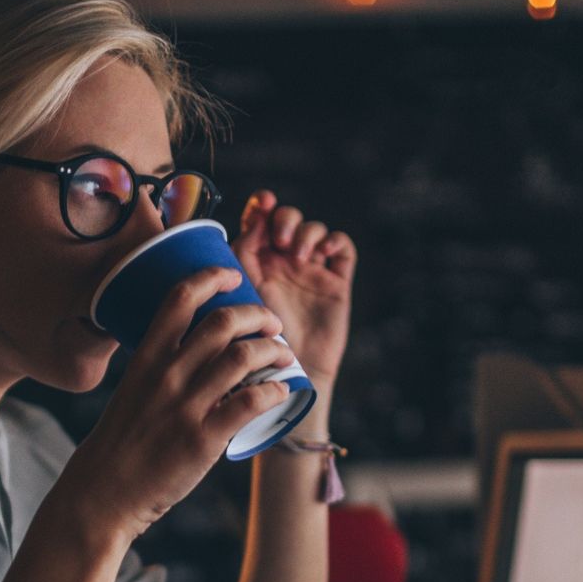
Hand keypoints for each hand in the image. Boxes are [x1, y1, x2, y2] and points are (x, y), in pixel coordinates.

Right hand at [56, 267, 297, 538]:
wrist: (104, 492)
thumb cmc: (121, 441)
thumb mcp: (134, 391)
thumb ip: (163, 368)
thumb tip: (204, 353)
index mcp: (147, 357)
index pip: (180, 298)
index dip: (212, 276)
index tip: (233, 276)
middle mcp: (167, 375)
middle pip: (223, 321)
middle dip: (258, 314)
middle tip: (272, 324)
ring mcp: (185, 406)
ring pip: (243, 357)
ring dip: (274, 350)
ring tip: (283, 355)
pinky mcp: (203, 438)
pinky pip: (251, 403)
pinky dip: (274, 391)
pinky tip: (281, 392)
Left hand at [232, 190, 354, 385]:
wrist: (285, 377)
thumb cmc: (253, 344)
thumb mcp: (239, 296)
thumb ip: (239, 259)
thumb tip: (247, 223)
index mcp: (256, 263)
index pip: (261, 220)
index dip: (262, 205)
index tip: (263, 203)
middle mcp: (283, 264)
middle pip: (289, 218)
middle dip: (285, 219)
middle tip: (279, 241)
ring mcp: (311, 272)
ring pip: (315, 229)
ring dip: (306, 232)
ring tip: (297, 256)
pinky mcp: (336, 284)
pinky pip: (343, 248)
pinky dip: (334, 241)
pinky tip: (322, 252)